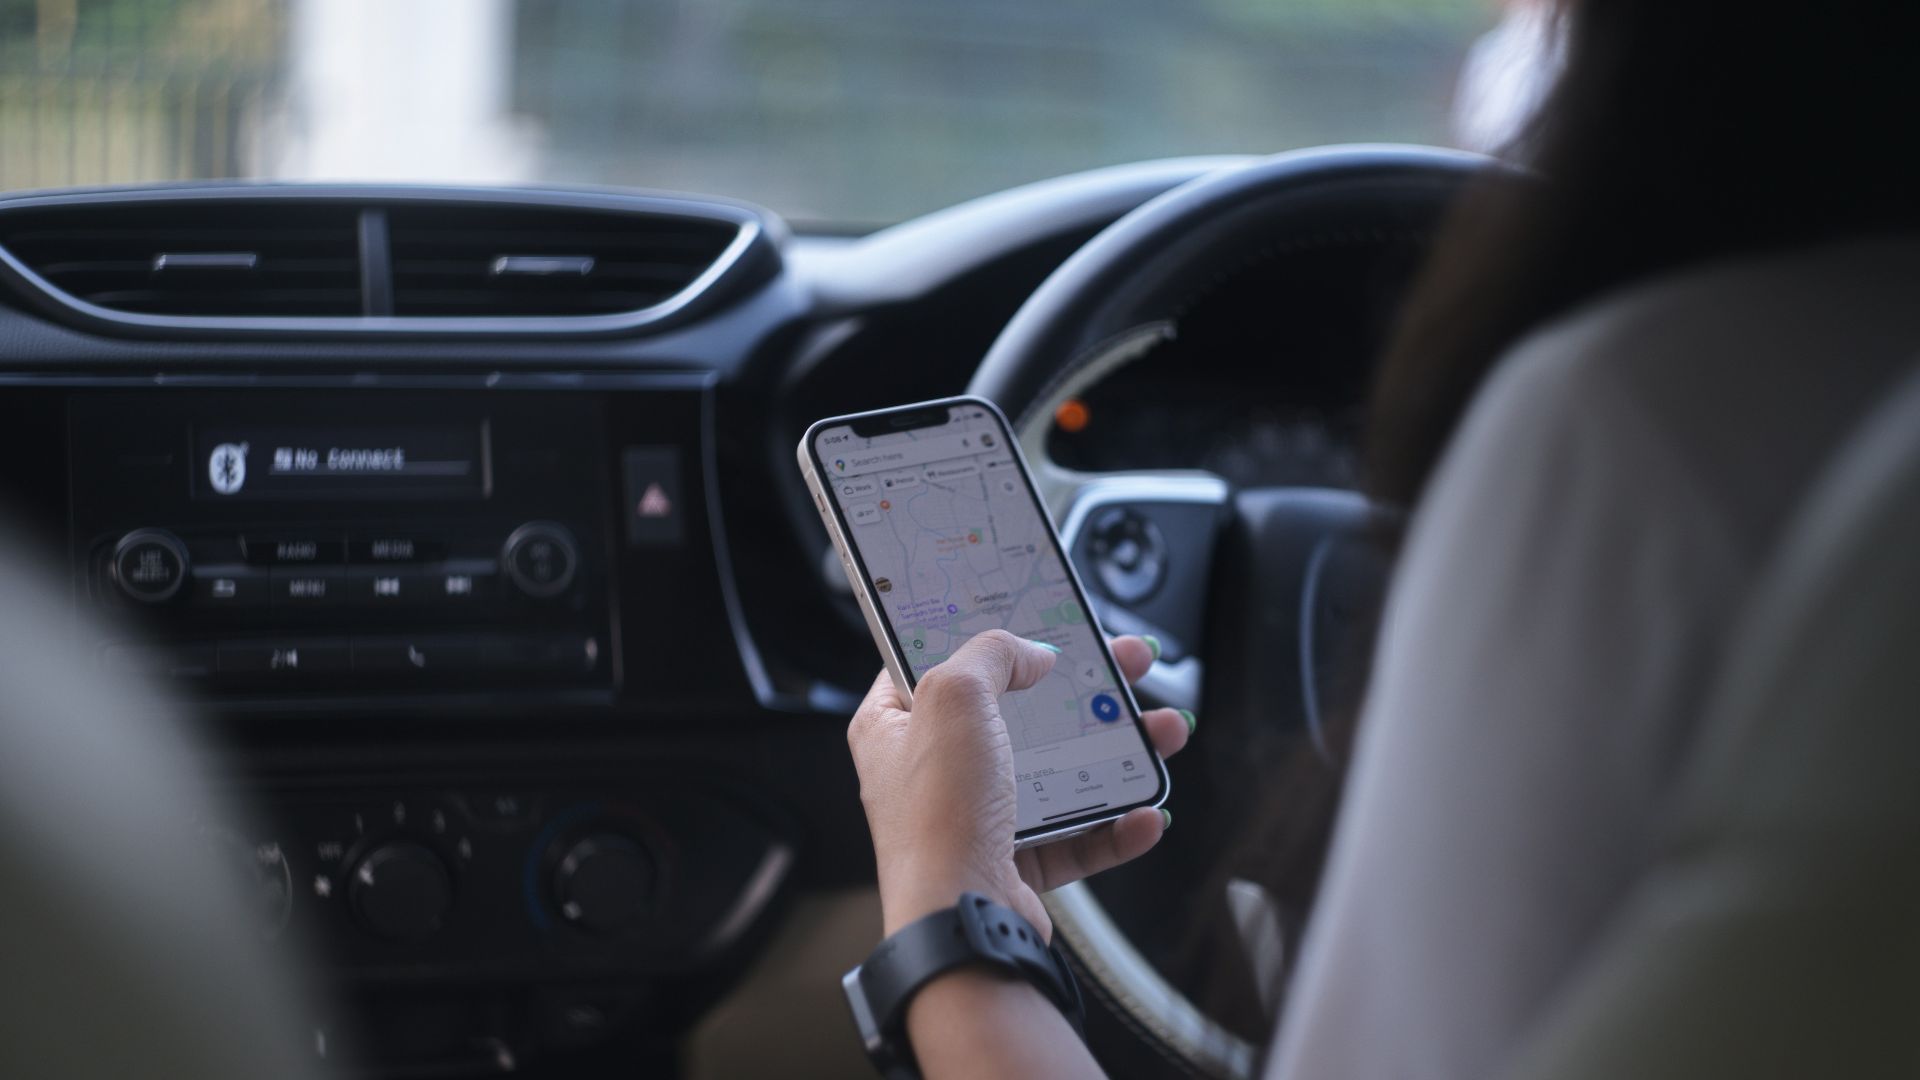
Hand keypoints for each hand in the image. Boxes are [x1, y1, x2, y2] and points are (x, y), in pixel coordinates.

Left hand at [847, 630, 1192, 941]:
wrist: (961, 918)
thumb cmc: (938, 814)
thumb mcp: (953, 697)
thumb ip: (991, 655)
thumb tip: (1029, 652)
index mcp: (895, 727)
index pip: (935, 662)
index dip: (986, 638)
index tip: (1034, 620)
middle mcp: (932, 771)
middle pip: (1018, 712)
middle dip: (1082, 689)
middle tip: (1128, 665)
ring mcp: (976, 817)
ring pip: (1057, 771)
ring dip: (1117, 751)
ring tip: (1164, 732)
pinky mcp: (1014, 862)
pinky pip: (1075, 836)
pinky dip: (1115, 825)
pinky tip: (1146, 812)